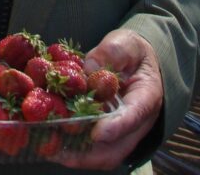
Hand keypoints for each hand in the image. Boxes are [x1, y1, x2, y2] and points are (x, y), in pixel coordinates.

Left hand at [55, 28, 162, 170]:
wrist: (136, 60)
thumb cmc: (130, 51)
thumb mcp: (123, 43)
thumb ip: (109, 53)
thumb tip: (89, 70)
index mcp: (147, 95)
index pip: (135, 114)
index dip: (117, 126)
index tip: (98, 133)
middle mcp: (138, 120)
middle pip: (119, 146)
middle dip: (90, 154)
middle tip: (61, 151)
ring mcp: (124, 131)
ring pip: (106, 154)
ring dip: (80, 157)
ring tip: (52, 152)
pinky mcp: (110, 133)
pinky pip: (96, 150)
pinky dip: (76, 151)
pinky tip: (53, 145)